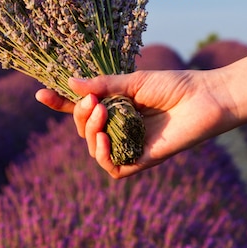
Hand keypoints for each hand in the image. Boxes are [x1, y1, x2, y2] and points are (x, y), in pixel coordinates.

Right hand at [36, 69, 230, 177]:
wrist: (206, 98)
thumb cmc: (175, 86)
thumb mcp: (134, 81)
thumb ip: (104, 86)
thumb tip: (70, 83)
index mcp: (117, 106)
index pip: (83, 109)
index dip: (61, 104)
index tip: (41, 94)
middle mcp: (121, 126)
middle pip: (84, 129)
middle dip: (79, 115)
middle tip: (92, 100)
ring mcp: (130, 143)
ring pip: (94, 148)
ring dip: (89, 131)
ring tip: (100, 112)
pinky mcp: (142, 159)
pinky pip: (113, 166)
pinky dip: (102, 154)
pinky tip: (103, 139)